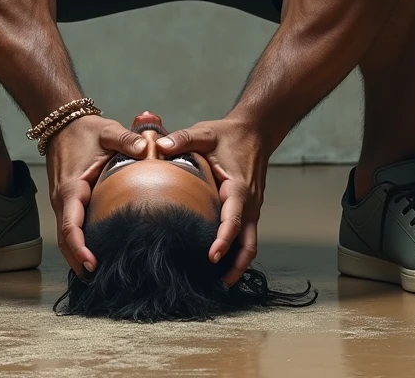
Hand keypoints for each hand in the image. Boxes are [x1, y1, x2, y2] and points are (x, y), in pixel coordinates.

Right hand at [45, 114, 147, 275]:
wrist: (62, 123)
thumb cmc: (85, 129)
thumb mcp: (107, 131)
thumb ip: (126, 139)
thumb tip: (145, 148)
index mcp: (71, 187)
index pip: (71, 226)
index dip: (79, 248)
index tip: (92, 264)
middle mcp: (62, 199)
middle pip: (65, 240)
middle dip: (77, 261)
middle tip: (98, 280)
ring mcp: (62, 202)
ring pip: (65, 236)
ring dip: (76, 255)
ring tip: (96, 274)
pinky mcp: (66, 201)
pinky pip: (69, 227)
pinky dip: (77, 243)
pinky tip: (92, 253)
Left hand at [156, 116, 268, 285]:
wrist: (255, 131)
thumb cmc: (229, 135)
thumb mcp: (206, 132)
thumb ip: (183, 138)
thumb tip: (158, 146)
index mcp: (239, 188)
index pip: (234, 220)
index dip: (224, 240)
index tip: (212, 256)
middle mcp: (249, 202)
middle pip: (248, 244)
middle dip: (235, 266)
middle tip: (216, 284)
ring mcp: (252, 208)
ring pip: (250, 244)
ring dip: (238, 264)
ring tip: (219, 282)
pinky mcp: (249, 209)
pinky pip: (247, 236)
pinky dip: (237, 251)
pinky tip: (222, 261)